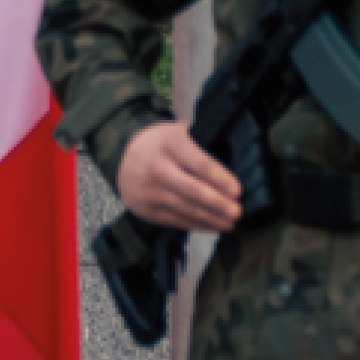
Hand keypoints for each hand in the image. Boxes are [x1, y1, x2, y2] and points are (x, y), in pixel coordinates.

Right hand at [116, 120, 243, 233]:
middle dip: (217, 203)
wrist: (122, 156)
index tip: (237, 191)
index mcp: (170, 144)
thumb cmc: (161, 143)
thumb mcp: (178, 133)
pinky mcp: (146, 210)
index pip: (199, 164)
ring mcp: (149, 192)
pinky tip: (212, 226)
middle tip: (237, 212)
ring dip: (210, 218)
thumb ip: (199, 147)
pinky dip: (196, 225)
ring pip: (185, 208)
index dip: (220, 179)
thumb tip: (229, 175)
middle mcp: (157, 168)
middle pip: (192, 190)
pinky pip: (175, 220)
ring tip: (230, 223)